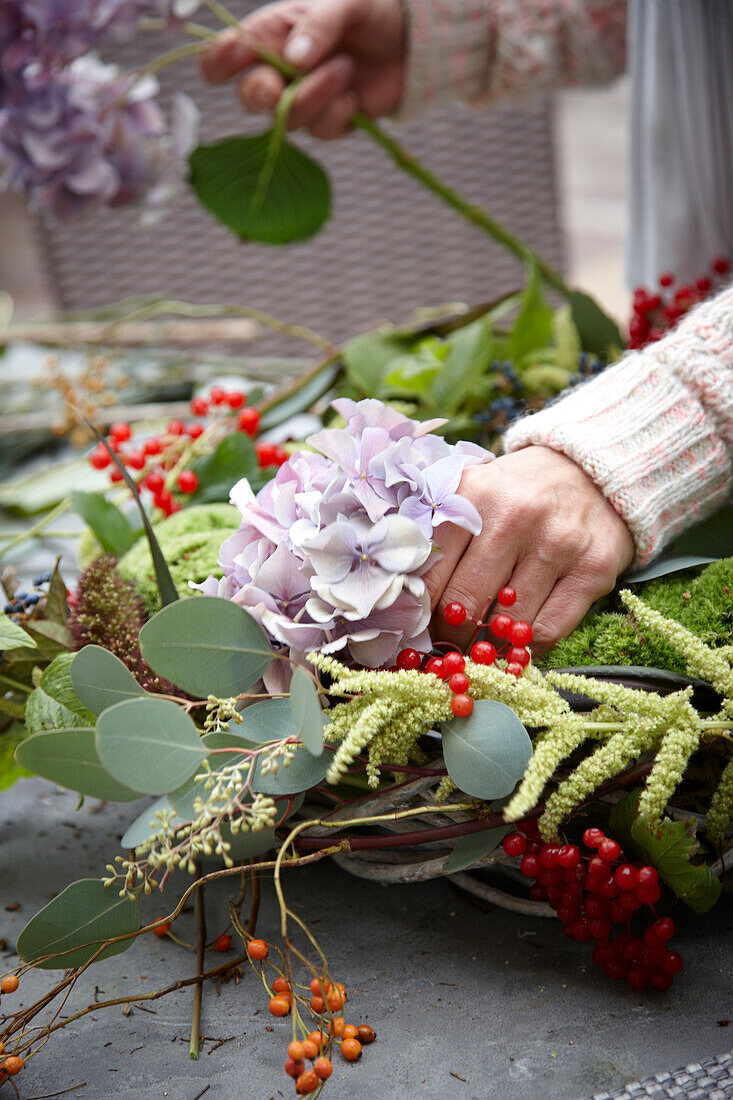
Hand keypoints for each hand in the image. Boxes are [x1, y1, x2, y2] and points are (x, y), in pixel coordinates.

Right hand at [200, 0, 405, 138]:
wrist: (412, 42)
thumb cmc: (372, 12)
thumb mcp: (347, 2)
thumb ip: (318, 24)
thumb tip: (293, 59)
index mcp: (269, 36)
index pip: (222, 58)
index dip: (220, 62)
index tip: (241, 54)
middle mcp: (279, 72)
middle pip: (249, 98)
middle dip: (262, 94)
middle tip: (277, 88)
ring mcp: (303, 101)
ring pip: (288, 119)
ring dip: (316, 95)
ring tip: (346, 67)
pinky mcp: (329, 124)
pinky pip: (320, 131)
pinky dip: (338, 113)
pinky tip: (354, 93)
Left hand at [426, 446, 634, 655]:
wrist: (589, 472)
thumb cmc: (515, 493)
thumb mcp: (470, 495)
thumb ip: (436, 535)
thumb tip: (405, 600)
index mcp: (471, 495)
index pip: (429, 574)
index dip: (418, 612)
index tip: (416, 628)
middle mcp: (515, 515)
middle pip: (464, 603)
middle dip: (449, 634)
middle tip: (445, 644)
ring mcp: (558, 543)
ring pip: (507, 623)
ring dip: (488, 644)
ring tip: (479, 645)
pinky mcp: (593, 569)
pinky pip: (547, 631)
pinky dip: (525, 647)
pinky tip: (514, 640)